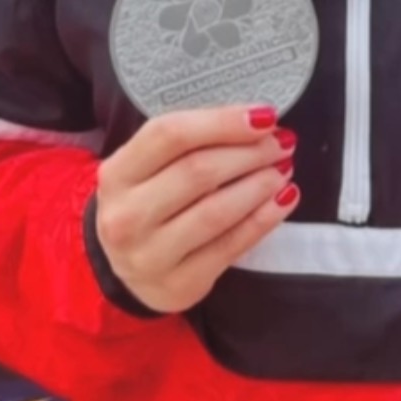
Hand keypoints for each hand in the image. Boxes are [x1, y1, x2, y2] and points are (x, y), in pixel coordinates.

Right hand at [94, 104, 298, 314]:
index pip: (170, 135)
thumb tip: (256, 122)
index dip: (222, 122)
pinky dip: (263, 220)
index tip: (264, 116)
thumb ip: (189, 143)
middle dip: (250, 152)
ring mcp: (150, 255)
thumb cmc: (147, 204)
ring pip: (216, 211)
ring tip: (283, 170)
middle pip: (198, 171)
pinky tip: (283, 200)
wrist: (125, 272)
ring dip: (260, 185)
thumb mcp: (148, 169)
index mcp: (117, 174)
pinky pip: (231, 246)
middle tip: (281, 143)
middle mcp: (126, 216)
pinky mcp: (179, 284)